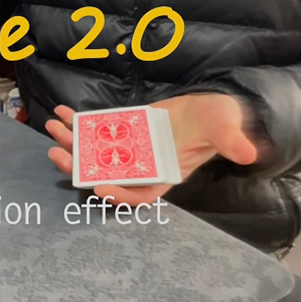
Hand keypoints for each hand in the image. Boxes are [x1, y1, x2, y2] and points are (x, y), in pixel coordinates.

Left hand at [45, 94, 257, 204]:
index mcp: (165, 173)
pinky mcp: (124, 128)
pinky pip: (96, 129)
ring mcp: (130, 147)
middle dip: (80, 166)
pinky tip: (62, 112)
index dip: (118, 193)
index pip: (139, 193)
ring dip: (72, 141)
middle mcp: (142, 165)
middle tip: (57, 155)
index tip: (97, 185)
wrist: (209, 108)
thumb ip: (233, 141)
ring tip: (52, 128)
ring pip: (95, 151)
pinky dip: (78, 121)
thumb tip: (248, 152)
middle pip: (106, 172)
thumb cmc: (219, 122)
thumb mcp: (226, 129)